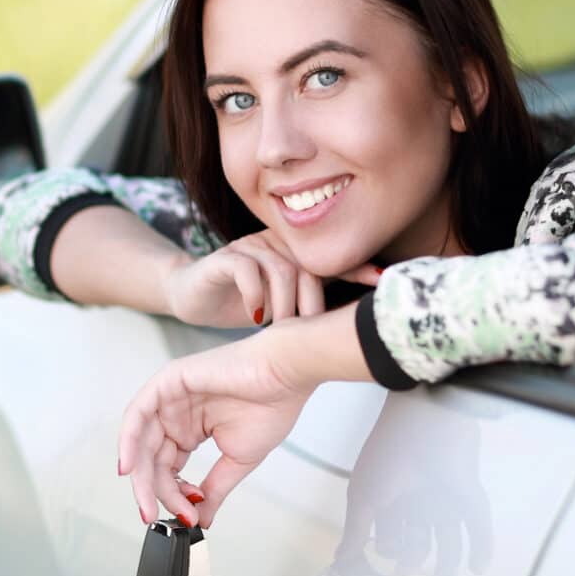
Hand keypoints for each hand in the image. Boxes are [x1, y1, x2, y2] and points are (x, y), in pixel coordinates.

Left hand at [117, 326, 313, 527]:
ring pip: (141, 441)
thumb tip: (202, 519)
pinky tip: (129, 467)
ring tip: (148, 502)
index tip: (188, 516)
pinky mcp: (169, 381)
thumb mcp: (237, 460)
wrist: (286, 376)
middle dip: (154, 491)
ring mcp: (171, 397)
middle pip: (151, 458)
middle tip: (158, 515)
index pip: (169, 469)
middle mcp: (177, 414)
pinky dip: (128, 441)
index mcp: (191, 430)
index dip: (173, 495)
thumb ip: (215, 490)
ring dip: (141, 475)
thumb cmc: (272, 405)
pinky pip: (138, 413)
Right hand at [162, 229, 377, 328]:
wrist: (192, 295)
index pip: (332, 260)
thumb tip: (353, 321)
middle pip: (309, 267)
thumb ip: (312, 301)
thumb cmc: (240, 300)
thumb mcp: (282, 304)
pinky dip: (256, 295)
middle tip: (306, 332)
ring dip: (284, 305)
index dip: (358, 269)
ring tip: (278, 328)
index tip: (383, 283)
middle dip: (312, 304)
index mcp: (294, 253)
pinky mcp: (223, 258)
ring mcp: (249, 247)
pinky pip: (246, 270)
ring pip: (281, 270)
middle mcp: (275, 243)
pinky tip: (256, 314)